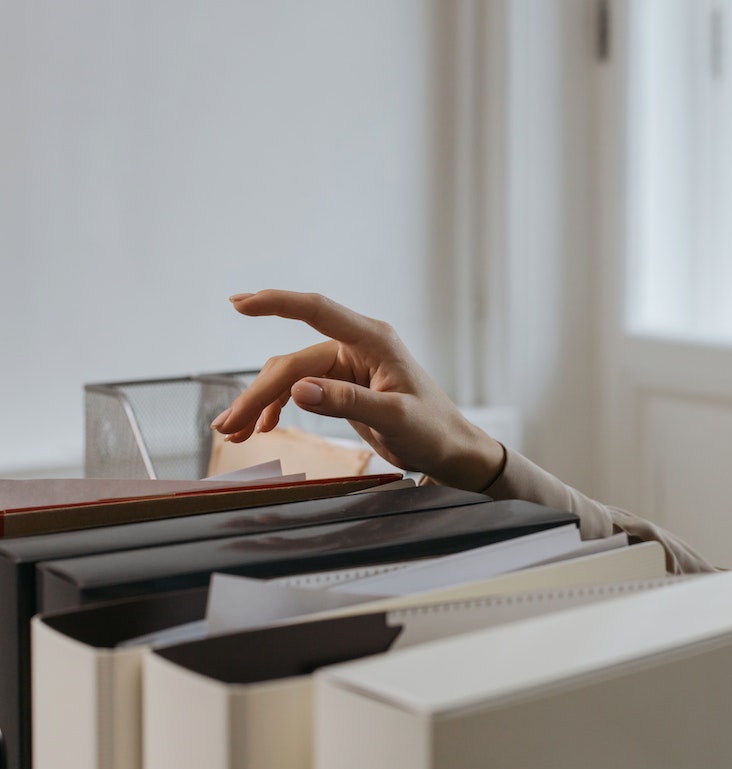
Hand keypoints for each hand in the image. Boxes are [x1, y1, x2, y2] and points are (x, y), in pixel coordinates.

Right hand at [210, 290, 504, 490]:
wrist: (451, 450)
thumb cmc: (434, 431)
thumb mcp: (395, 419)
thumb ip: (347, 403)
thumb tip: (298, 390)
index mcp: (373, 341)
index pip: (316, 310)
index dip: (276, 303)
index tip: (239, 304)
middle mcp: (356, 347)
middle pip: (292, 362)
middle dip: (256, 393)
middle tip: (227, 425)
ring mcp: (347, 366)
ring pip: (289, 376)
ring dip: (259, 402)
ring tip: (233, 432)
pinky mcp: (342, 386)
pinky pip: (299, 389)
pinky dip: (277, 406)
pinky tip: (261, 427)